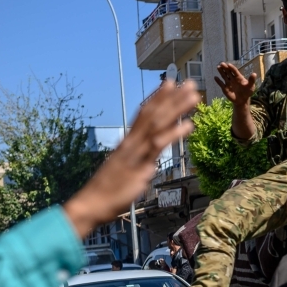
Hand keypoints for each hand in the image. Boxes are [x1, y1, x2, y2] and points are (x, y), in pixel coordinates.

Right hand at [64, 81, 200, 237]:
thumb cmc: (107, 191)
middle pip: (154, 113)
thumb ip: (138, 163)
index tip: (169, 83)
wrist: (92, 203)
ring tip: (194, 96)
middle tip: (189, 82)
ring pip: (158, 123)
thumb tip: (150, 163)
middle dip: (172, 97)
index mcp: (128, 141)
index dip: (157, 97)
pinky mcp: (140, 164)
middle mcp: (132, 142)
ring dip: (177, 108)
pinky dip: (174, 133)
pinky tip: (189, 124)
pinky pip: (159, 145)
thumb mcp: (125, 172)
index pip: (144, 113)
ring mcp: (136, 151)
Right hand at [214, 62, 255, 104]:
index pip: (234, 71)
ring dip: (221, 72)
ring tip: (218, 67)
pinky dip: (218, 81)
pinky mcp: (225, 88)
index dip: (232, 68)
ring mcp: (228, 83)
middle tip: (222, 63)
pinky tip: (215, 77)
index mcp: (238, 77)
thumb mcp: (251, 86)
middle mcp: (232, 78)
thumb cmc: (247, 92)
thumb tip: (254, 74)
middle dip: (225, 68)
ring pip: (224, 76)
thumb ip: (251, 80)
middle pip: (228, 72)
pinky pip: (221, 84)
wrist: (242, 100)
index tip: (229, 64)